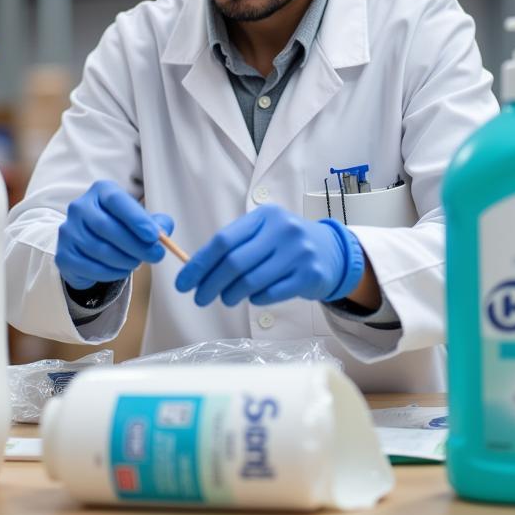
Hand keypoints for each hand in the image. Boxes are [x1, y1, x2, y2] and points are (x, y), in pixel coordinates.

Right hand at [56, 180, 172, 290]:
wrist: (90, 248)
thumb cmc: (120, 228)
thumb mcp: (140, 221)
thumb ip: (156, 224)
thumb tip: (163, 233)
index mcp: (100, 192)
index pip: (116, 200)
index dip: (136, 219)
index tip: (154, 236)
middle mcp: (80, 207)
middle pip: (107, 227)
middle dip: (136, 244)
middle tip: (156, 255)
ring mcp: (68, 231)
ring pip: (99, 249)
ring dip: (125, 260)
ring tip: (137, 262)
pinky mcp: (64, 254)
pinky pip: (90, 267)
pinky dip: (111, 272)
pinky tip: (121, 270)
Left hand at [174, 204, 362, 306]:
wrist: (331, 251)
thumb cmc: (285, 243)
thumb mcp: (263, 232)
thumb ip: (234, 245)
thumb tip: (193, 270)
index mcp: (265, 215)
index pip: (223, 241)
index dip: (199, 264)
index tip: (183, 283)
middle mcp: (283, 230)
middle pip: (234, 263)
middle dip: (210, 284)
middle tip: (199, 298)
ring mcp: (299, 253)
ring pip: (251, 281)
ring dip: (231, 295)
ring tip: (226, 298)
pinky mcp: (309, 275)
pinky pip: (271, 294)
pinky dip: (255, 299)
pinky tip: (252, 297)